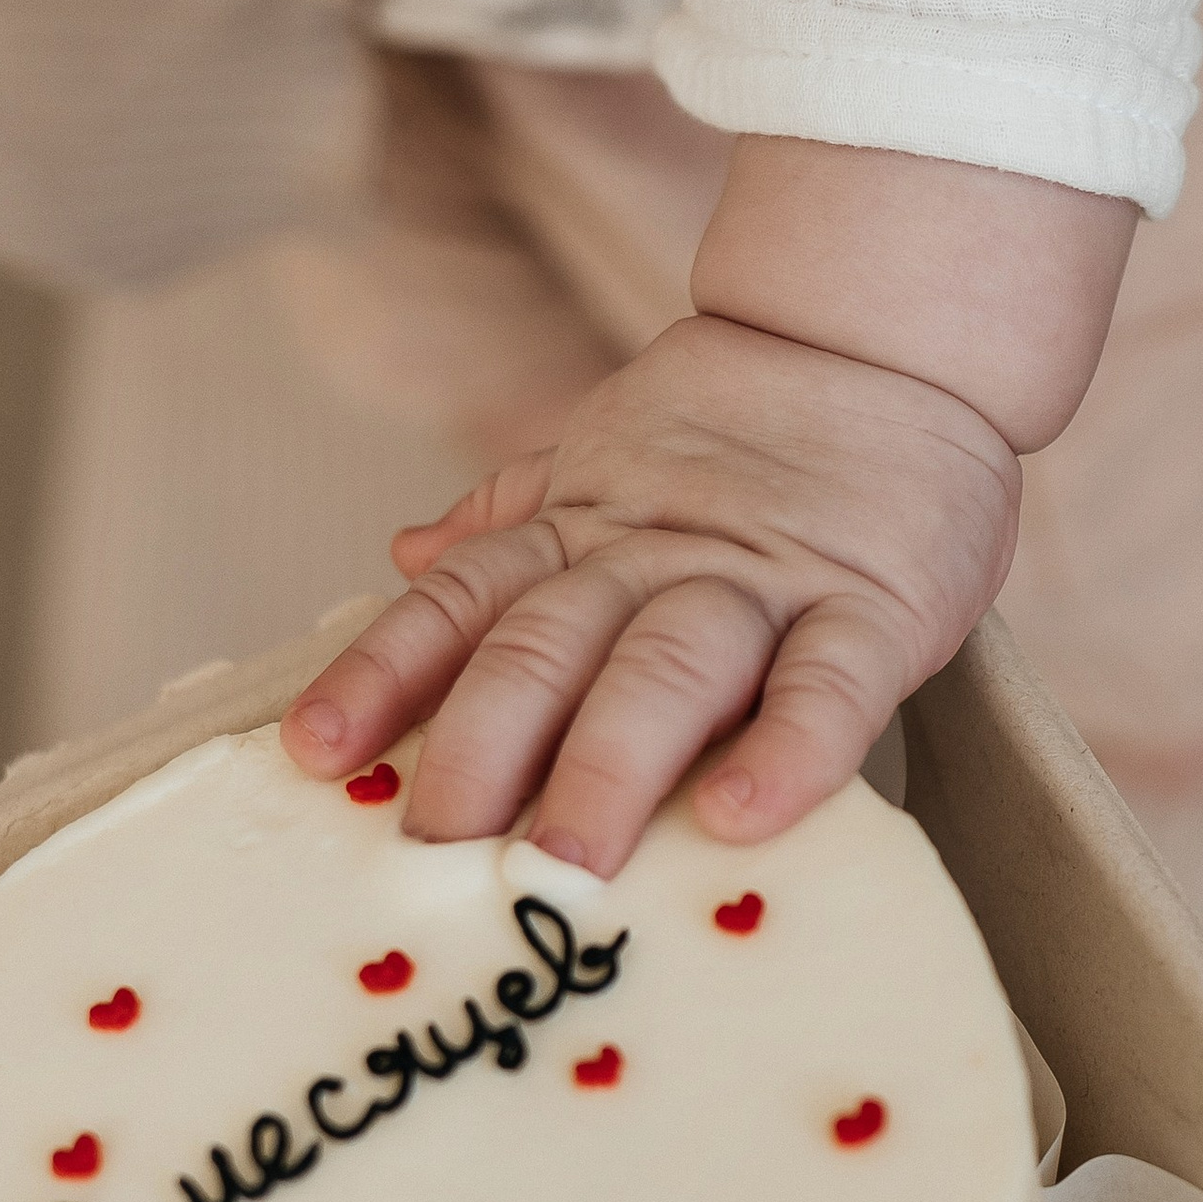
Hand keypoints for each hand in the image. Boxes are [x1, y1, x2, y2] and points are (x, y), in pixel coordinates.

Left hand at [286, 143, 1136, 877]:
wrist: (886, 336)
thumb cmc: (740, 432)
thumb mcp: (605, 459)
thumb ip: (510, 516)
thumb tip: (401, 554)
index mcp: (580, 529)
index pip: (460, 602)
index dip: (382, 675)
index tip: (316, 757)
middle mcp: (652, 557)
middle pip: (545, 650)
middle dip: (480, 751)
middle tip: (434, 858)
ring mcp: (762, 582)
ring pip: (667, 670)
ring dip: (608, 766)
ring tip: (565, 865)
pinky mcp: (875, 609)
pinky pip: (828, 685)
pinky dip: (788, 751)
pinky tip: (745, 818)